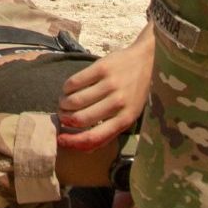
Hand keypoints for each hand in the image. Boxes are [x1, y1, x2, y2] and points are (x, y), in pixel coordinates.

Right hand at [58, 26, 153, 150]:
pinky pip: (74, 82)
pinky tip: (69, 89)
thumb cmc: (135, 91)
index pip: (94, 137)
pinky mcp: (102, 68)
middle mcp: (118, 102)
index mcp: (126, 118)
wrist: (146, 59)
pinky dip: (66, 89)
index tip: (60, 139)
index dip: (73, 141)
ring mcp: (110, 84)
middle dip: (65, 119)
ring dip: (63, 104)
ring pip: (74, 101)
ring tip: (65, 103)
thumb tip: (84, 148)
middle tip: (63, 116)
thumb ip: (110, 131)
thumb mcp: (129, 114)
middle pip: (80, 119)